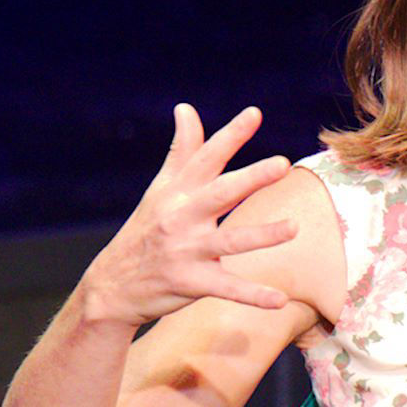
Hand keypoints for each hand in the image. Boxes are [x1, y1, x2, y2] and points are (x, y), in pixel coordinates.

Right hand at [79, 104, 298, 327]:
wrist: (112, 285)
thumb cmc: (145, 230)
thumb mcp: (161, 190)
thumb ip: (182, 151)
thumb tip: (186, 107)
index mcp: (178, 192)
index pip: (206, 157)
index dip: (230, 135)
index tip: (255, 113)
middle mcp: (181, 217)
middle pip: (220, 193)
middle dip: (250, 179)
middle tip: (282, 164)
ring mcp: (185, 250)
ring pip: (229, 241)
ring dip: (261, 235)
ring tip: (294, 227)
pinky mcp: (190, 283)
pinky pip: (226, 288)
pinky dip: (254, 295)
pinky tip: (281, 299)